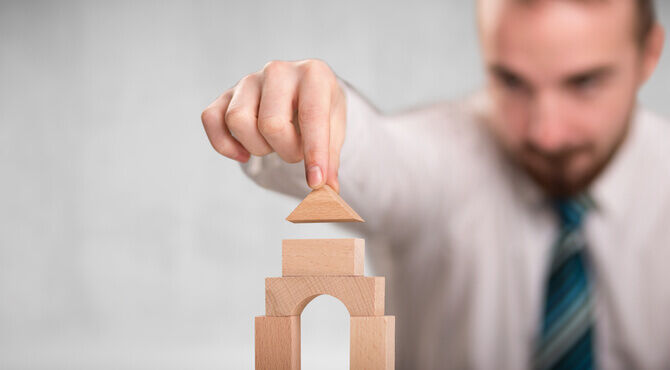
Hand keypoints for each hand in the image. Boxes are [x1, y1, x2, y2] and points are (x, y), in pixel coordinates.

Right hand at [201, 59, 346, 191]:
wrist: (304, 93)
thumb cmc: (321, 113)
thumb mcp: (335, 132)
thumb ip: (330, 161)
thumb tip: (327, 192)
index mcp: (313, 75)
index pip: (311, 116)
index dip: (314, 153)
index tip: (316, 182)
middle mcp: (279, 71)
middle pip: (271, 124)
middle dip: (286, 151)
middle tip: (295, 151)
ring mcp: (249, 80)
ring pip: (238, 121)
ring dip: (257, 147)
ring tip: (273, 145)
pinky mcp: (226, 94)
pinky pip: (211, 120)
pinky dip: (225, 145)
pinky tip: (245, 152)